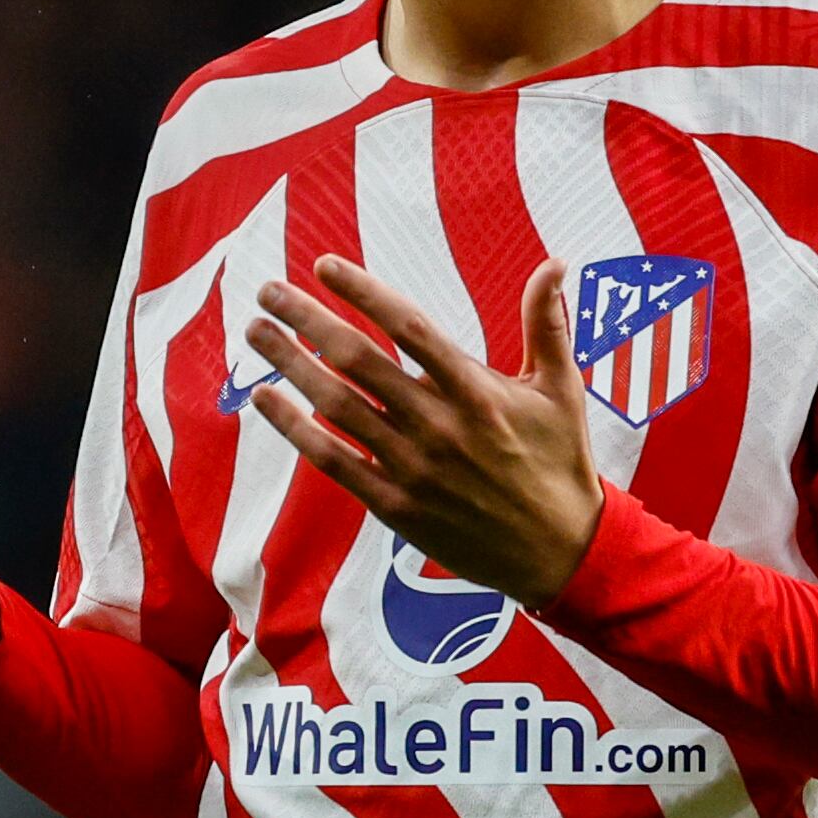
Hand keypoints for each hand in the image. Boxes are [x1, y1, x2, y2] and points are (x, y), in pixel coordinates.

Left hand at [243, 253, 606, 604]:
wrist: (561, 554)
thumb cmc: (559, 464)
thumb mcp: (562, 391)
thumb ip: (548, 325)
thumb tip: (556, 263)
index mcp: (478, 392)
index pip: (409, 328)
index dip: (364, 292)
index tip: (325, 265)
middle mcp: (440, 426)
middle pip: (358, 361)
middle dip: (307, 320)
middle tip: (267, 291)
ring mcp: (413, 468)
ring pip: (337, 407)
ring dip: (290, 365)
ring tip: (255, 333)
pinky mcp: (396, 506)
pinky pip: (333, 461)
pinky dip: (295, 429)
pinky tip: (265, 399)